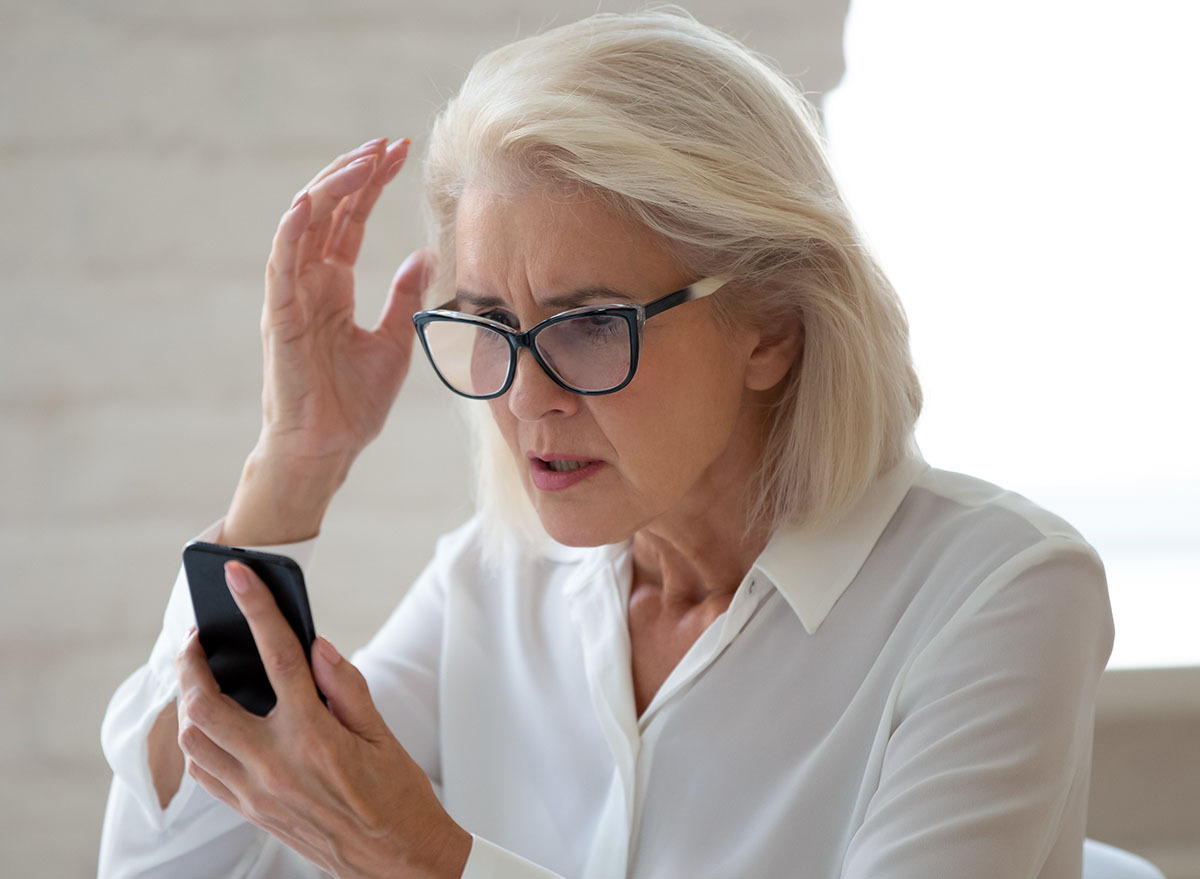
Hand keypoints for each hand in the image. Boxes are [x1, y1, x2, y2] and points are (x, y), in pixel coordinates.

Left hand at [175, 560, 470, 878]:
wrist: (397, 861)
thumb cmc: (397, 797)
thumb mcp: (381, 734)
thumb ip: (345, 685)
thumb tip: (315, 645)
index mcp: (314, 735)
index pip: (277, 656)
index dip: (256, 608)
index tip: (239, 576)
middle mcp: (275, 764)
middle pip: (206, 702)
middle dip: (192, 661)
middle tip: (200, 638)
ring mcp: (256, 792)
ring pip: (194, 740)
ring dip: (189, 702)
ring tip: (202, 678)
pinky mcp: (251, 812)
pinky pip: (204, 772)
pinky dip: (200, 740)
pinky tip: (216, 724)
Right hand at [259, 138, 432, 468]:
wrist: (328, 447)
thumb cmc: (354, 401)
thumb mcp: (394, 339)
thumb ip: (404, 295)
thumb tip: (425, 255)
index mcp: (332, 285)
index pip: (350, 219)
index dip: (372, 183)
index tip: (400, 152)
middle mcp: (308, 282)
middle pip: (328, 210)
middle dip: (356, 173)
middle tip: (388, 144)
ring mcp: (290, 296)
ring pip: (303, 225)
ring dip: (331, 188)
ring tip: (363, 160)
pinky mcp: (279, 318)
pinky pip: (281, 266)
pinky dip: (292, 231)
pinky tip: (311, 203)